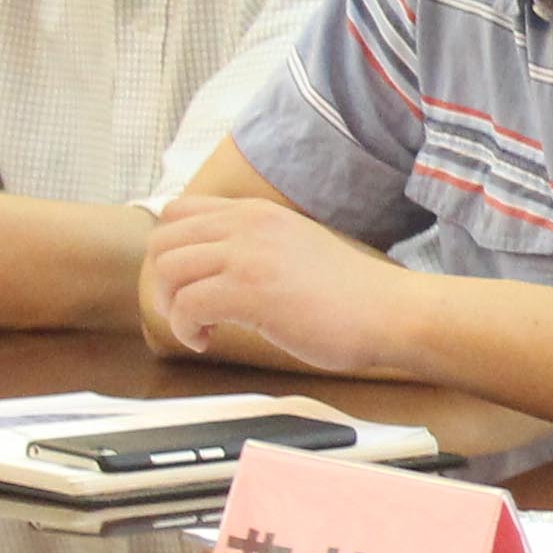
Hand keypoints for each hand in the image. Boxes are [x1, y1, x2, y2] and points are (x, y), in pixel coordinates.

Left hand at [144, 193, 425, 376]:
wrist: (389, 311)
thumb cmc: (350, 293)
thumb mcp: (295, 246)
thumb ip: (256, 245)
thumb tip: (215, 268)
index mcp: (256, 212)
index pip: (179, 212)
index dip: (171, 250)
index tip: (188, 281)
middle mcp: (247, 225)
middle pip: (163, 240)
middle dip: (162, 282)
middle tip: (185, 310)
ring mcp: (248, 255)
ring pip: (168, 270)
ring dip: (172, 306)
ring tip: (200, 327)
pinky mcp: (249, 291)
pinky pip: (187, 305)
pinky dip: (186, 329)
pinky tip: (208, 339)